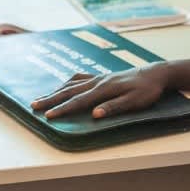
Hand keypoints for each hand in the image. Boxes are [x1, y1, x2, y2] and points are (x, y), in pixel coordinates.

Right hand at [30, 65, 168, 119]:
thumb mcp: (135, 101)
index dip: (62, 109)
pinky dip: (67, 83)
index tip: (48, 116)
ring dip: (55, 91)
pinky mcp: (101, 77)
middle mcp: (97, 82)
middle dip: (50, 99)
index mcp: (104, 89)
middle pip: (68, 91)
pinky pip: (78, 79)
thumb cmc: (147, 90)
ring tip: (41, 99)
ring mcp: (98, 78)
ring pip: (71, 84)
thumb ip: (114, 107)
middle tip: (34, 106)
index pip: (78, 101)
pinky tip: (63, 87)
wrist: (155, 74)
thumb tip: (94, 114)